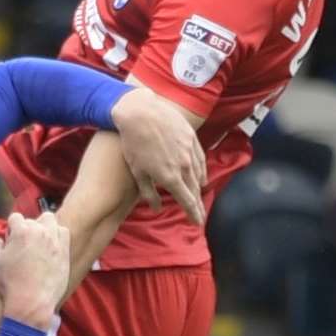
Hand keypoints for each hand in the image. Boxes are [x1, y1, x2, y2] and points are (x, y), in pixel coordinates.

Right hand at [0, 211, 68, 327]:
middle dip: (28, 228)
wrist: (31, 301)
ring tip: (40, 240)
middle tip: (25, 242)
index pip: (16, 217)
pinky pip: (63, 232)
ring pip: (50, 221)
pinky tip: (52, 244)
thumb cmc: (10, 283)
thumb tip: (1, 239)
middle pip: (33, 220)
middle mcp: (39, 231)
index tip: (12, 238)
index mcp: (21, 231)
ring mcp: (54, 240)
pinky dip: (57, 234)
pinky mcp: (65, 249)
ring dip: (44, 226)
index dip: (12, 227)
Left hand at [110, 89, 206, 223]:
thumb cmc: (133, 143)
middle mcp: (184, 166)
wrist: (140, 112)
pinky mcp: (191, 137)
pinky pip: (200, 158)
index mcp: (170, 177)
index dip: (194, 214)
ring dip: (199, 188)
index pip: (187, 201)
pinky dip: (201, 170)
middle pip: (195, 190)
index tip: (198, 223)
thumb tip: (157, 208)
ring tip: (198, 197)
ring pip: (199, 174)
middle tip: (201, 215)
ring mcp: (189, 151)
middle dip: (198, 205)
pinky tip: (201, 176)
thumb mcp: (137, 172)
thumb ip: (149, 193)